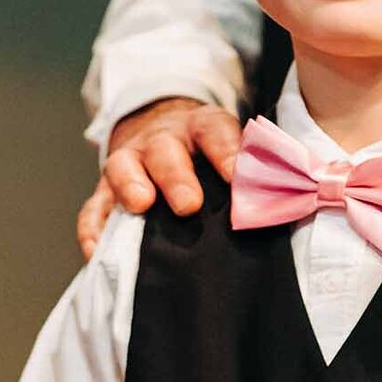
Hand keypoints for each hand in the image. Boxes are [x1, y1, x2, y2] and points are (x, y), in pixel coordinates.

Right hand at [76, 97, 242, 259]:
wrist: (162, 134)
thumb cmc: (207, 157)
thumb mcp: (231, 150)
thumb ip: (253, 174)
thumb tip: (289, 205)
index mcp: (199, 128)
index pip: (214, 132)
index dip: (226, 151)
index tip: (235, 176)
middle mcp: (161, 141)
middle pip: (164, 151)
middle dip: (176, 176)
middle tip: (189, 204)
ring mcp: (129, 163)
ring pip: (122, 168)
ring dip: (131, 185)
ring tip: (141, 205)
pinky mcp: (105, 191)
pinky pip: (94, 209)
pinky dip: (93, 230)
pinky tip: (97, 252)